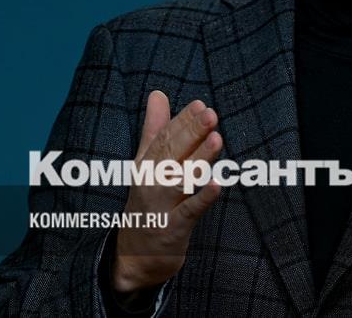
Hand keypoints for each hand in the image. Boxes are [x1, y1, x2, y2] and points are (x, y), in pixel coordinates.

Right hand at [111, 90, 222, 292]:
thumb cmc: (147, 204)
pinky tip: (217, 185)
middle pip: (172, 154)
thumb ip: (154, 129)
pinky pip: (189, 211)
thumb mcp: (146, 164)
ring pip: (181, 179)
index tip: (200, 104)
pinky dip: (202, 199)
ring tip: (216, 139)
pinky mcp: (173, 228)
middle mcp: (151, 182)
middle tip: (210, 114)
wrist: (133, 258)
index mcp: (146, 164)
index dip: (182, 121)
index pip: (164, 138)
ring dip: (199, 159)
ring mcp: (161, 206)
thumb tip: (158, 94)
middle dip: (192, 133)